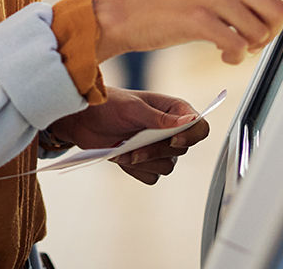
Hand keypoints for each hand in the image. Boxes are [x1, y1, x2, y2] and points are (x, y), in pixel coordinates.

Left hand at [46, 88, 209, 185]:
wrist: (84, 120)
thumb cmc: (107, 104)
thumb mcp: (132, 108)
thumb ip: (158, 117)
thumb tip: (188, 122)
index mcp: (173, 110)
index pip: (199, 127)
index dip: (191, 136)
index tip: (173, 140)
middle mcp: (170, 130)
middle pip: (181, 151)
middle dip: (155, 151)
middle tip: (133, 146)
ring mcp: (158, 148)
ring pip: (167, 167)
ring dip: (143, 162)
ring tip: (123, 150)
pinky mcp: (145, 163)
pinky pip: (151, 177)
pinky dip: (135, 170)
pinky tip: (121, 156)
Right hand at [93, 0, 282, 64]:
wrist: (126, 14)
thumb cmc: (171, 9)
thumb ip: (241, 0)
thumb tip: (273, 24)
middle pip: (281, 13)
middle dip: (270, 35)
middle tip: (248, 42)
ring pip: (261, 34)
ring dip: (249, 49)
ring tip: (227, 47)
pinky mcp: (200, 18)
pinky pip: (237, 46)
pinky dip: (233, 58)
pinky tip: (220, 55)